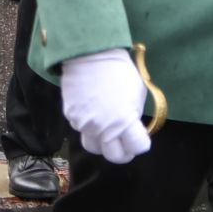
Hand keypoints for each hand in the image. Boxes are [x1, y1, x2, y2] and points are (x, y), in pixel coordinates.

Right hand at [59, 48, 152, 163]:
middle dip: (123, 152)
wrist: (91, 55)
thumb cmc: (120, 71)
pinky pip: (82, 130)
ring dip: (103, 143)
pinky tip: (94, 114)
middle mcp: (103, 128)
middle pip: (114, 156)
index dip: (141, 144)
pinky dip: (90, 128)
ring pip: (94, 146)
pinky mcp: (71, 117)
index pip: (137, 148)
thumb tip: (131, 128)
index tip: (141, 138)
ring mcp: (84, 125)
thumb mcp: (137, 94)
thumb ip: (135, 116)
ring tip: (108, 132)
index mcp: (124, 122)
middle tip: (126, 144)